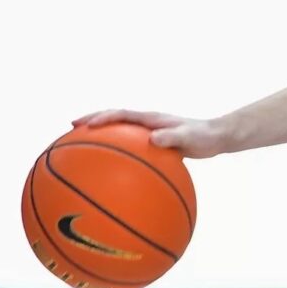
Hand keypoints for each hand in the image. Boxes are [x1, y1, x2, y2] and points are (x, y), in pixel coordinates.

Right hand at [72, 109, 229, 158]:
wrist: (216, 138)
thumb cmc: (204, 136)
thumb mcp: (189, 137)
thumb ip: (173, 137)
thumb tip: (154, 139)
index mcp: (151, 119)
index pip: (121, 114)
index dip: (102, 118)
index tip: (83, 125)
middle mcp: (147, 123)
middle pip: (114, 119)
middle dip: (92, 122)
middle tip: (70, 129)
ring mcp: (149, 133)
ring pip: (119, 133)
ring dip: (101, 137)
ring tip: (80, 149)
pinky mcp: (154, 144)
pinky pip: (130, 148)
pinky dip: (117, 155)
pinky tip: (111, 173)